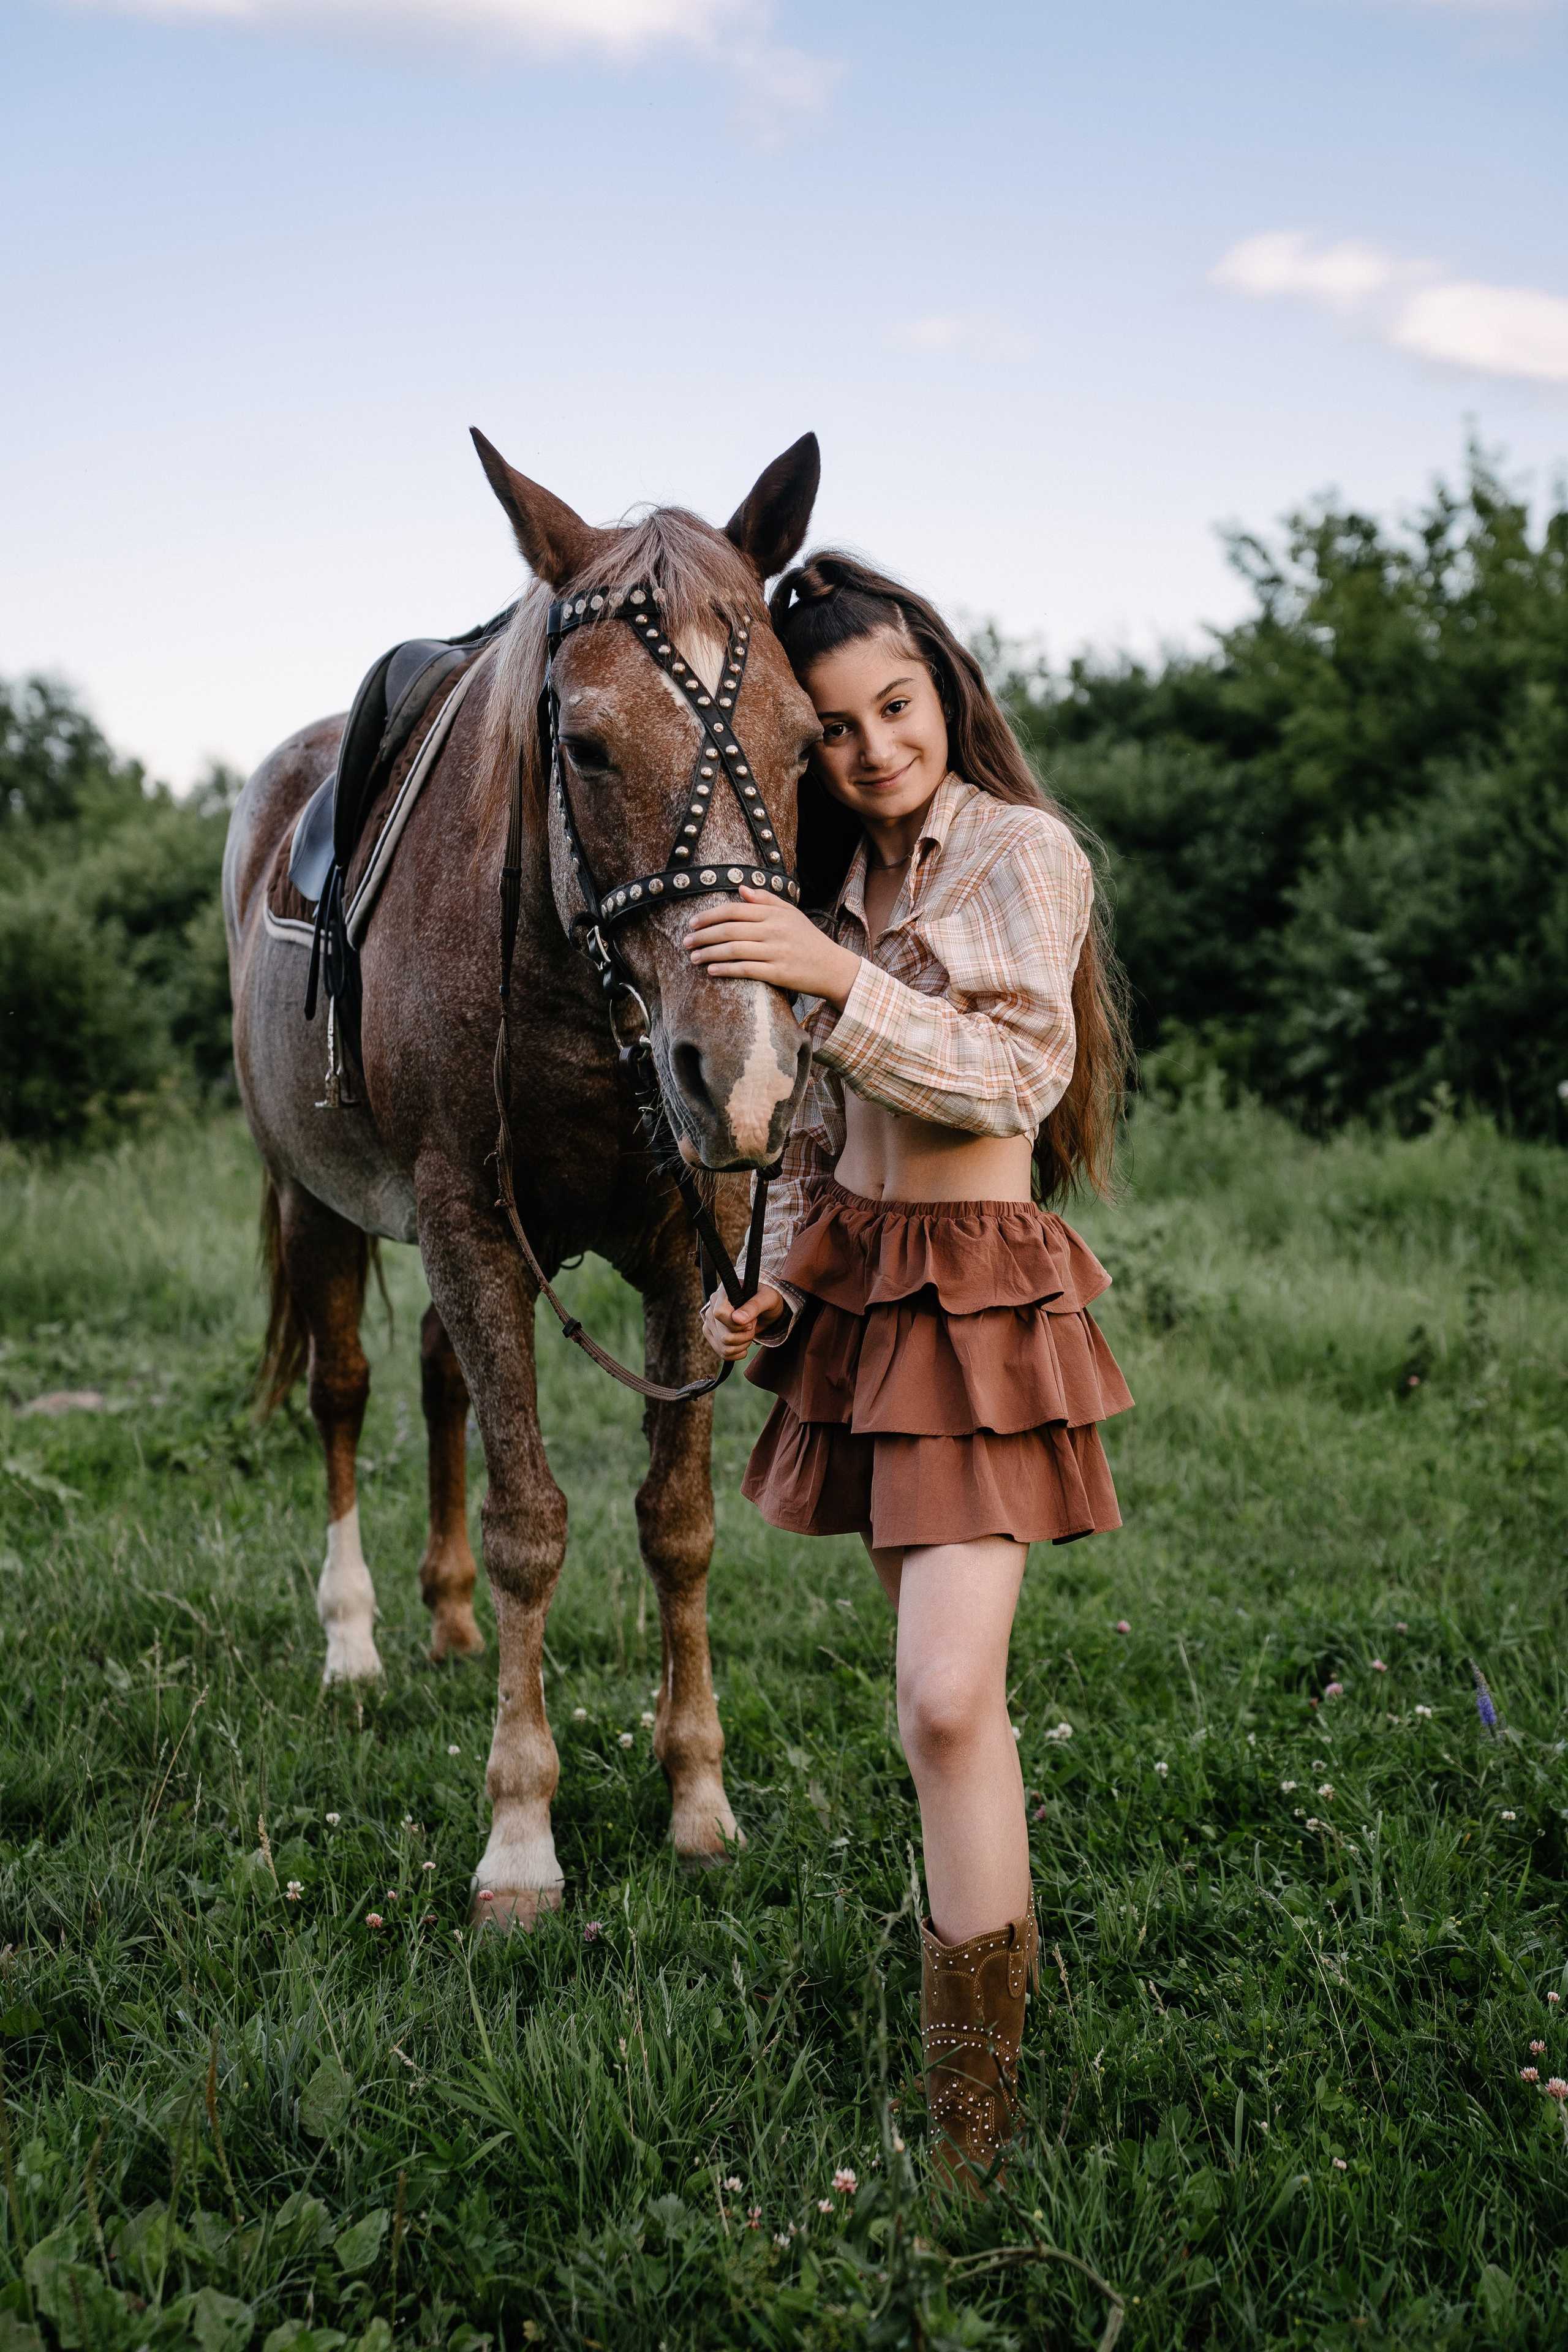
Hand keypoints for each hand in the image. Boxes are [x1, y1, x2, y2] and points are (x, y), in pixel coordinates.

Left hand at [685, 886, 861, 1007]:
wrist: (833, 968)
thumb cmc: (809, 940)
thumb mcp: (791, 914)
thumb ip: (766, 900)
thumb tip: (741, 889)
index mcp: (775, 913)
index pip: (735, 910)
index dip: (710, 915)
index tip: (692, 922)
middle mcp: (774, 930)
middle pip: (730, 930)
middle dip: (703, 935)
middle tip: (686, 941)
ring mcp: (776, 952)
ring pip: (734, 950)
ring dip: (709, 953)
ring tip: (693, 957)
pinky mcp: (779, 973)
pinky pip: (746, 969)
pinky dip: (725, 969)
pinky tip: (711, 970)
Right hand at [702, 1282, 786, 1360]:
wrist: (764, 1308)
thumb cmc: (766, 1299)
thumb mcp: (767, 1298)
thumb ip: (754, 1306)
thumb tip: (737, 1319)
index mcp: (723, 1294)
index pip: (719, 1314)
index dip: (737, 1324)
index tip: (750, 1321)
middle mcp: (711, 1308)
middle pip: (724, 1336)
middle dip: (745, 1336)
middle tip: (752, 1325)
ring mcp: (710, 1323)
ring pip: (724, 1348)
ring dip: (742, 1344)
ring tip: (748, 1332)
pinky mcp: (712, 1335)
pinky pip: (722, 1353)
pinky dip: (738, 1352)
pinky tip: (744, 1342)